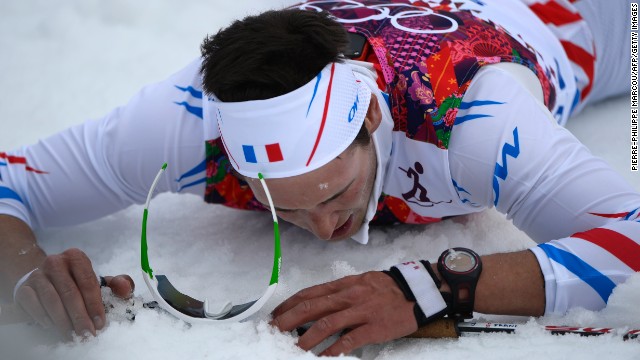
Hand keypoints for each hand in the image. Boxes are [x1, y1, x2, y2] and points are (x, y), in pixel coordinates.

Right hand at [13, 248, 133, 337]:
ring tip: (71, 335)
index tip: (100, 323)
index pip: (88, 282)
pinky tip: (52, 326)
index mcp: (76, 257)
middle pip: (70, 292)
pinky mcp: (23, 288)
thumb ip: (117, 285)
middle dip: (80, 317)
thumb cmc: (75, 283)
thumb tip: (126, 288)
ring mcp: (37, 274)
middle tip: (87, 334)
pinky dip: (43, 317)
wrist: (45, 282)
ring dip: (62, 321)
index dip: (95, 305)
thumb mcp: (97, 282)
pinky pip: (32, 304)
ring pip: (51, 299)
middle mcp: (55, 262)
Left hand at [270, 271, 417, 355]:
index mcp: (344, 284)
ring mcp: (362, 311)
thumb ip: (340, 292)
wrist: (418, 291)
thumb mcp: (361, 282)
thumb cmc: (388, 288)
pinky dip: (332, 350)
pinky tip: (322, 358)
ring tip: (293, 349)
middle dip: (289, 320)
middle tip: (274, 331)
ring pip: (326, 324)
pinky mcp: (374, 327)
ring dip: (306, 338)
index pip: (310, 293)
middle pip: (312, 307)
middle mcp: (349, 295)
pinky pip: (348, 340)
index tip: (276, 314)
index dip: (290, 304)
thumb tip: (317, 304)